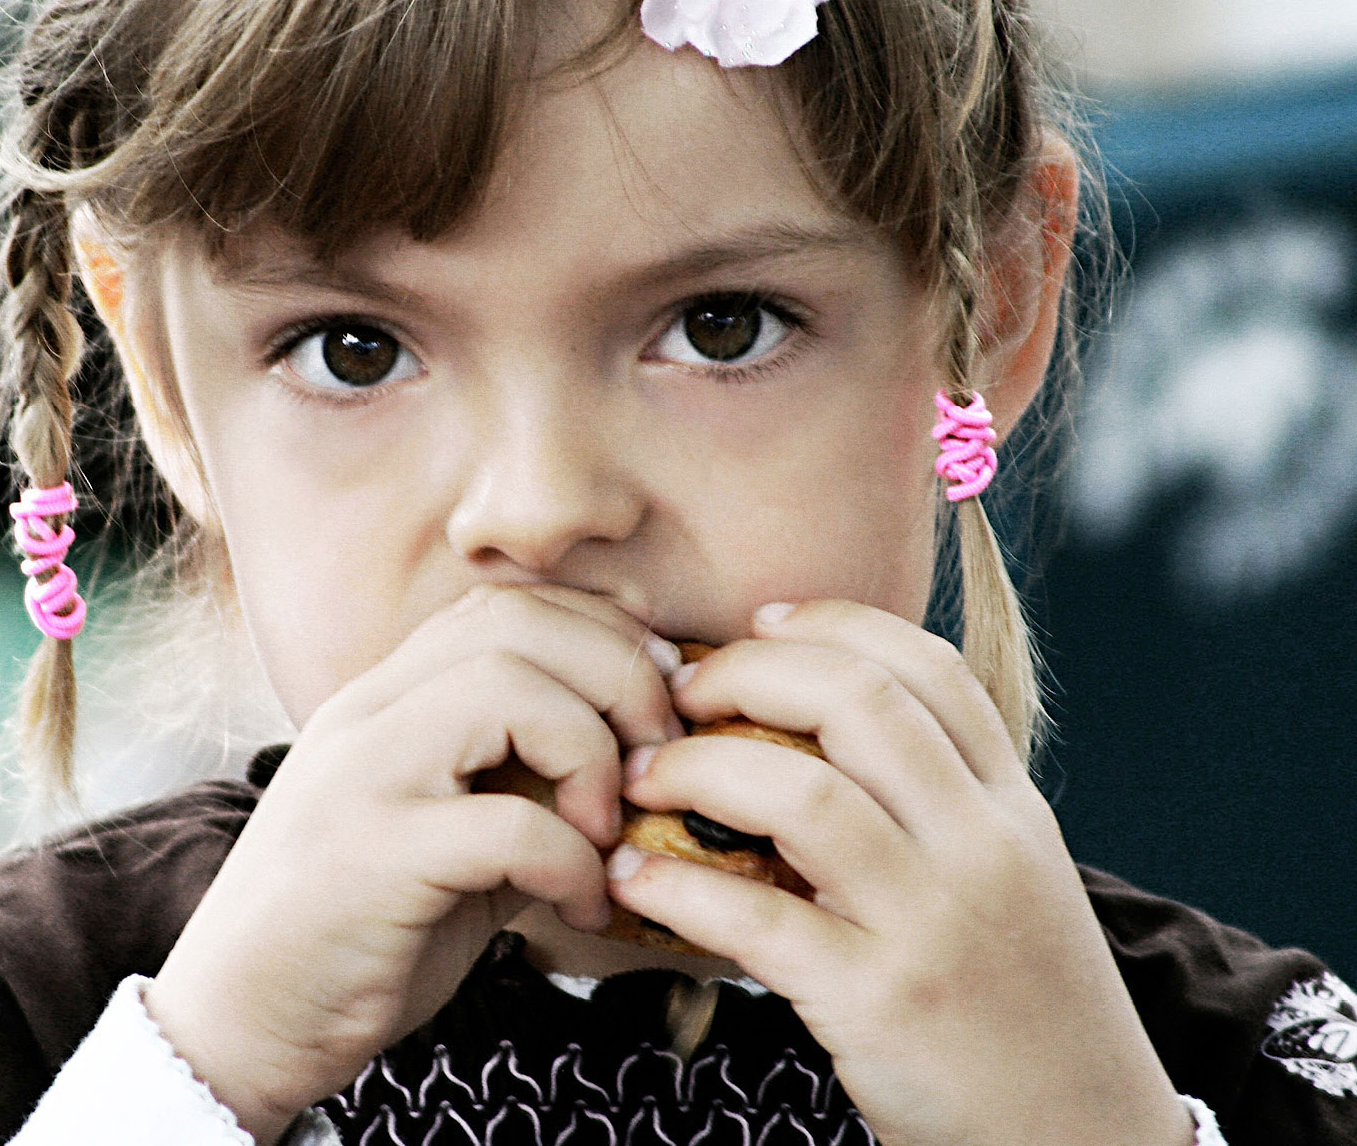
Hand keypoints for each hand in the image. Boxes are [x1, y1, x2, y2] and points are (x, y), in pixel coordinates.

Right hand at [145, 585, 681, 1142]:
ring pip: (507, 688)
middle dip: (617, 677)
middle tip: (656, 759)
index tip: (653, 707)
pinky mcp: (370, 857)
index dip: (600, 636)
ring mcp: (360, 778)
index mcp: (382, 701)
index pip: (502, 605)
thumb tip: (638, 771)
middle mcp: (364, 716)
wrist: (239, 1026)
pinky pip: (504, 822)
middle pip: (515, 622)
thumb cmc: (356, 939)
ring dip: (591, 753)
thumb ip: (521, 792)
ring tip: (607, 830)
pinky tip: (581, 905)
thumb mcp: (451, 844)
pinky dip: (570, 860)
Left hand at [608, 599, 1192, 1145]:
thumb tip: (815, 729)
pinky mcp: (880, 1003)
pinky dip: (678, 887)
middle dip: (746, 675)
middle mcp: (981, 850)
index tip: (757, 622)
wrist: (1081, 1144)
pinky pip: (758, 920)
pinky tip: (634, 879)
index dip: (832, 623)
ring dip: (696, 770)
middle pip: (857, 703)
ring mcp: (933, 926)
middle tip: (677, 694)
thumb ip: (939, 804)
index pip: (929, 668)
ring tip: (641, 777)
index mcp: (1012, 811)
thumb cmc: (1021, 1007)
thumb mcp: (1012, 884)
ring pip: (801, 796)